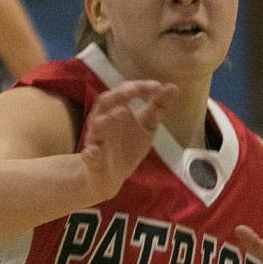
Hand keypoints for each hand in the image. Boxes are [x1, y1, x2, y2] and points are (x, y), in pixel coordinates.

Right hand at [79, 80, 176, 202]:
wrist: (110, 176)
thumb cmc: (128, 146)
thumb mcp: (147, 125)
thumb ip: (158, 107)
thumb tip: (174, 87)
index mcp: (116, 109)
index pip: (125, 91)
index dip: (140, 87)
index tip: (157, 87)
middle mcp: (103, 120)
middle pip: (105, 102)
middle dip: (119, 95)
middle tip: (134, 90)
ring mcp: (96, 140)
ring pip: (96, 126)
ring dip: (107, 119)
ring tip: (122, 112)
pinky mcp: (93, 160)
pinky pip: (89, 155)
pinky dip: (90, 153)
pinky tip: (93, 152)